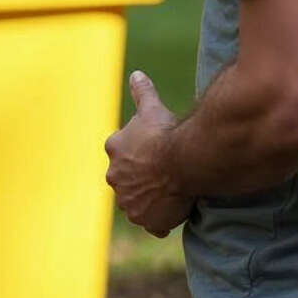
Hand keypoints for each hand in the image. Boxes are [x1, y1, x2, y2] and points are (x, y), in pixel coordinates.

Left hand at [105, 71, 192, 237]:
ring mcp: (129, 201)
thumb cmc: (166, 132)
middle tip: (163, 172)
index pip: (121, 151)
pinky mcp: (145, 220)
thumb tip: (136, 74)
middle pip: (127, 179)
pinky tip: (172, 212)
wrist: (183, 161)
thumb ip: (142, 92)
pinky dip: (159, 220)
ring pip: (137, 202)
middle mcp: (115, 178)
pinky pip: (151, 223)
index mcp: (114, 149)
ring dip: (148, 199)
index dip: (139, 151)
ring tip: (169, 191)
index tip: (155, 149)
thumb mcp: (153, 108)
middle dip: (141, 177)